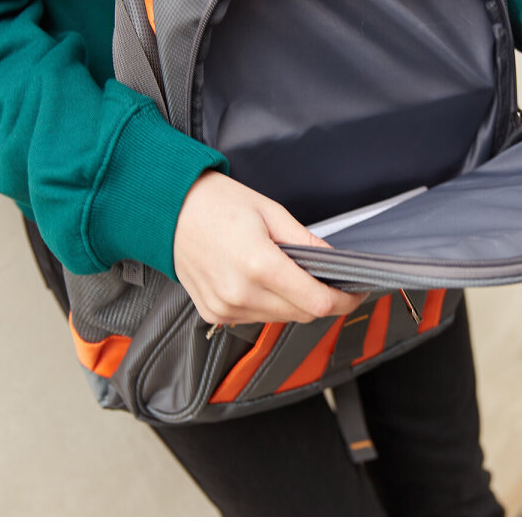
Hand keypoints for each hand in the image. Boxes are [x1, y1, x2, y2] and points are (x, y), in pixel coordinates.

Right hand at [174, 171, 367, 325]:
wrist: (167, 211)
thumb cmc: (215, 203)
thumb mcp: (270, 212)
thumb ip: (305, 241)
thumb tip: (334, 261)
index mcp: (259, 265)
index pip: (316, 302)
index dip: (343, 300)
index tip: (354, 292)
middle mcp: (240, 293)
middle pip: (301, 314)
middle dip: (321, 300)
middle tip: (329, 280)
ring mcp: (225, 308)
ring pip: (280, 318)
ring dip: (293, 302)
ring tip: (288, 272)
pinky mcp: (214, 314)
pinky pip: (256, 318)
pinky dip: (269, 304)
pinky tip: (261, 280)